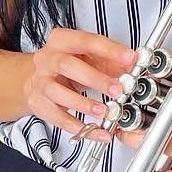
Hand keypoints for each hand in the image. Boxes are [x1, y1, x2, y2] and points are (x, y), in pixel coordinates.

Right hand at [23, 28, 137, 137]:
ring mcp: (40, 81)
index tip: (129, 58)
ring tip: (105, 112)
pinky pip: (57, 117)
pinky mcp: (38, 103)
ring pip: (58, 92)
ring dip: (83, 104)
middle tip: (117, 90)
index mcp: (61, 40)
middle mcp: (47, 59)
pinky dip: (78, 126)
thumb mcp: (89, 56)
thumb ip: (111, 59)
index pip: (86, 40)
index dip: (109, 50)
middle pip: (67, 65)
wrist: (38, 77)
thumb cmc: (67, 65)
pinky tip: (95, 131)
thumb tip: (132, 64)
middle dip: (95, 79)